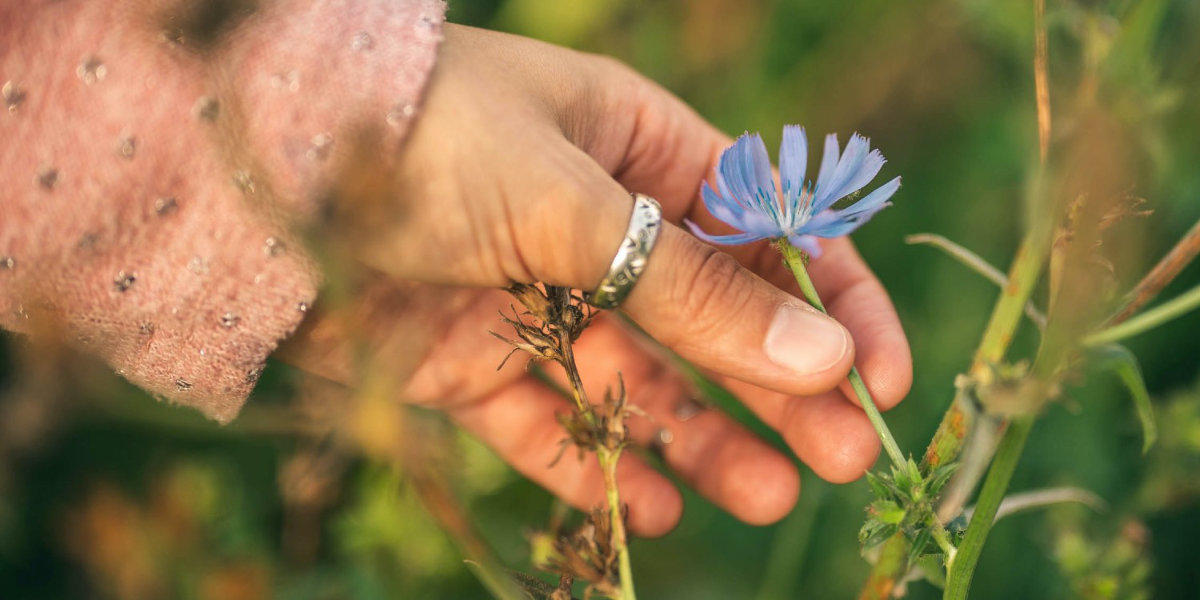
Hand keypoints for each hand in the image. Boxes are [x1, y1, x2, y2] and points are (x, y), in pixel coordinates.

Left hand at [290, 24, 912, 535]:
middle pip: (711, 317)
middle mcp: (593, 223)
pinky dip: (599, 465)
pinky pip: (552, 422)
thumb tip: (821, 358)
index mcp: (635, 147)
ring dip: (703, 439)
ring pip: (640, 378)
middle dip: (778, 387)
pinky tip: (652, 511)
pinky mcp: (470, 361)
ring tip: (766, 497)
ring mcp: (532, 297)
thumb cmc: (426, 144)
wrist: (254, 186)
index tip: (880, 377)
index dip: (830, 300)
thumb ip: (693, 288)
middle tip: (843, 461)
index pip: (764, 225)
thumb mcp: (576, 203)